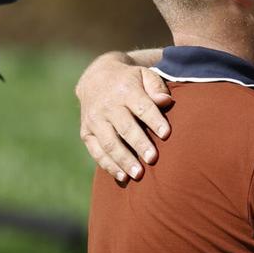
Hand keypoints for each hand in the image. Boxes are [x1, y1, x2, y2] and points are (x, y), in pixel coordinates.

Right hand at [76, 53, 172, 181]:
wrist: (95, 79)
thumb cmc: (130, 81)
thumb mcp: (145, 75)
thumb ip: (157, 87)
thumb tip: (166, 101)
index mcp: (126, 90)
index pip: (142, 107)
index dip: (154, 120)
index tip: (167, 134)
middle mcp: (107, 106)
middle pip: (125, 127)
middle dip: (139, 144)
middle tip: (153, 159)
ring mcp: (94, 120)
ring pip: (109, 142)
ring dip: (123, 159)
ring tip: (138, 174)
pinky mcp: (86, 133)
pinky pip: (96, 151)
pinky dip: (108, 165)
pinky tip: (123, 177)